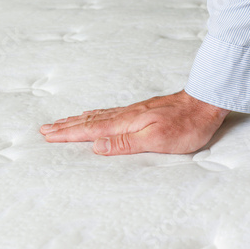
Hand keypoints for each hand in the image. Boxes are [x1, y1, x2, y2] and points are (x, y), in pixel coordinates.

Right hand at [40, 90, 229, 155]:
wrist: (205, 102)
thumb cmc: (185, 125)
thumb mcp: (156, 140)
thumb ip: (125, 143)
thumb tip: (96, 146)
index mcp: (125, 124)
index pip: (89, 130)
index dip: (67, 134)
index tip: (48, 136)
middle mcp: (124, 116)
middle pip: (88, 121)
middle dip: (65, 126)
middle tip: (44, 128)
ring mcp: (132, 112)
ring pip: (96, 116)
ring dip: (76, 120)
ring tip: (61, 121)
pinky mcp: (140, 111)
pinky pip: (108, 112)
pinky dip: (94, 114)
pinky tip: (93, 114)